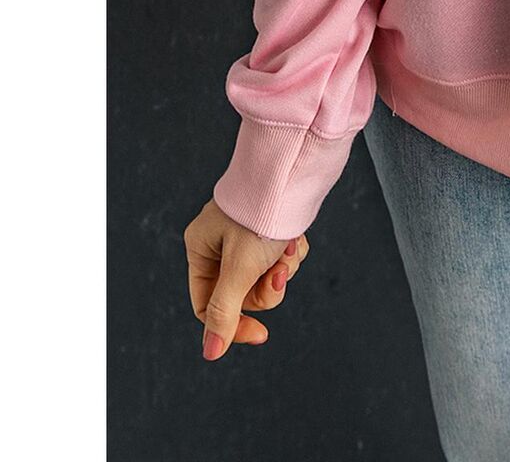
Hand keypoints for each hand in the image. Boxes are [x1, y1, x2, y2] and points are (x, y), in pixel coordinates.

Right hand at [184, 199, 309, 360]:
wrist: (294, 169)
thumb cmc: (261, 213)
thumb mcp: (240, 267)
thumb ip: (224, 311)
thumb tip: (211, 353)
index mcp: (201, 248)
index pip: (208, 305)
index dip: (233, 324)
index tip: (260, 334)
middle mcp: (220, 242)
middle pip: (241, 293)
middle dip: (266, 286)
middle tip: (279, 271)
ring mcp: (246, 234)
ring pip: (265, 276)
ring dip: (283, 267)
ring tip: (289, 245)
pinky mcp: (272, 226)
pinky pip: (281, 257)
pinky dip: (292, 252)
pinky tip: (296, 236)